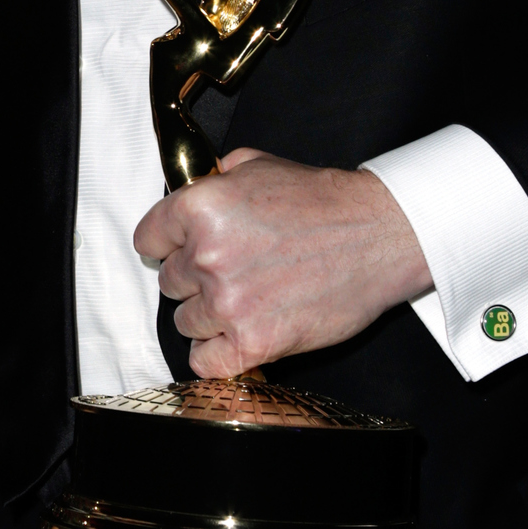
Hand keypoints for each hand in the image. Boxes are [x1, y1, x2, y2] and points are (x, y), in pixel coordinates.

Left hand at [133, 148, 431, 375]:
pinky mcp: (254, 343)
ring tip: (247, 299)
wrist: (379, 235)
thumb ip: (213, 181)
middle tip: (234, 271)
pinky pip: (204, 362)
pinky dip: (217, 355)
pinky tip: (238, 337)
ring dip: (208, 315)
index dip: (167, 243)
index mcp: (200, 208)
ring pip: (185, 322)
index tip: (183, 248)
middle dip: (194, 278)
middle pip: (169, 283)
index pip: (147, 239)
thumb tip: (189, 192)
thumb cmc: (323, 201)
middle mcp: (207, 256)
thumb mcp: (257, 165)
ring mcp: (228, 303)